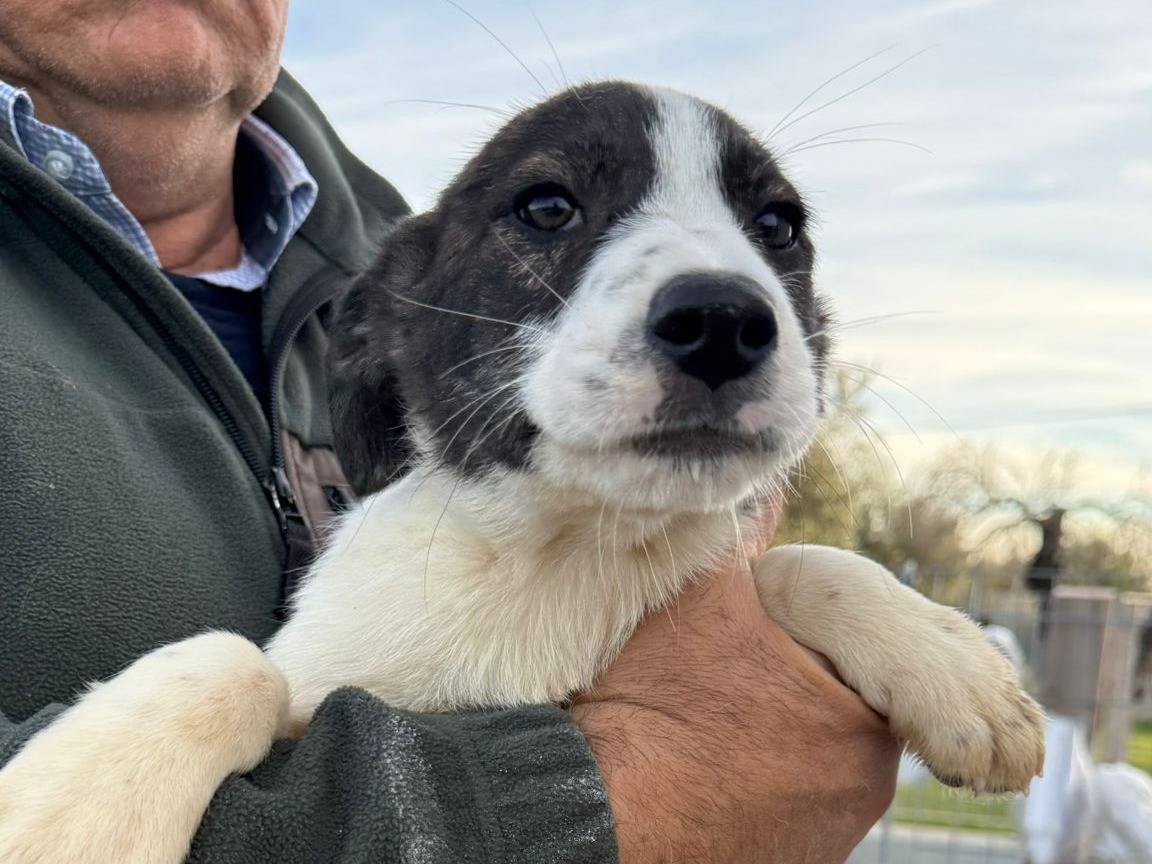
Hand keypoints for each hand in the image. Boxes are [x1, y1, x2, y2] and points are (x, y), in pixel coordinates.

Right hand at [571, 505, 899, 863]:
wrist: (591, 817)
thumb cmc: (647, 708)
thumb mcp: (696, 594)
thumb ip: (743, 531)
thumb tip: (762, 476)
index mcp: (864, 721)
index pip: (869, 642)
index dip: (810, 618)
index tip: (766, 616)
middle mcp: (865, 791)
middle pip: (837, 694)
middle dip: (792, 668)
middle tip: (729, 656)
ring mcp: (826, 838)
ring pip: (810, 747)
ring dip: (774, 723)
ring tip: (708, 707)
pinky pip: (785, 796)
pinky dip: (754, 772)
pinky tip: (704, 755)